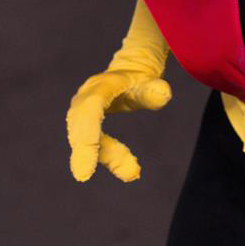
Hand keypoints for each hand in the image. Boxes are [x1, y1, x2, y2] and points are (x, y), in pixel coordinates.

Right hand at [65, 0, 172, 183]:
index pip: (90, 110)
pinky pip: (92, 141)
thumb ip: (154, 89)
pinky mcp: (84, 120)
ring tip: (132, 171)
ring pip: (85, 137)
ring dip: (106, 157)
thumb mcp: (150, 80)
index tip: (85, 171)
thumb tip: (163, 93)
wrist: (131, 70)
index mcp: (101, 85)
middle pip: (81, 126)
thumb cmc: (141, 77)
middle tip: (93, 176)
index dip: (87, 138)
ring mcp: (81, 108)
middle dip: (86, 153)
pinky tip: (127, 168)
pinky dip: (107, 156)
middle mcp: (85, 96)